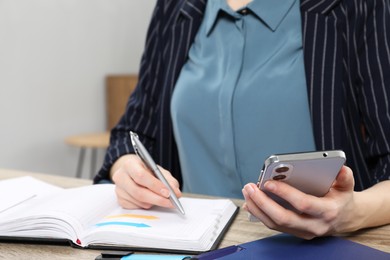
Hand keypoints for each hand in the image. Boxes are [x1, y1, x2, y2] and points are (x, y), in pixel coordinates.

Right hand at [110, 154, 181, 209]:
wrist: (131, 172)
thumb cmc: (145, 170)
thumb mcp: (158, 170)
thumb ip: (168, 180)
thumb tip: (176, 193)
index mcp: (129, 164)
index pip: (141, 176)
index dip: (155, 185)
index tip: (168, 193)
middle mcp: (120, 176)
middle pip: (138, 192)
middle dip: (157, 199)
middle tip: (171, 202)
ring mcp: (118, 190)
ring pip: (139, 201)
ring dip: (154, 202)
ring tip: (163, 200)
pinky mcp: (120, 200)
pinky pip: (136, 207)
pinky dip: (147, 205)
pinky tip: (151, 200)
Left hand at [242, 166, 358, 238]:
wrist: (345, 218)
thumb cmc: (342, 199)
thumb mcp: (347, 186)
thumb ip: (344, 177)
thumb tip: (340, 168)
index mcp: (327, 211)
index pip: (302, 203)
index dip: (284, 193)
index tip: (268, 182)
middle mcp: (314, 225)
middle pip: (283, 218)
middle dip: (263, 202)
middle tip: (250, 188)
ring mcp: (304, 231)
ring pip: (275, 224)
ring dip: (257, 208)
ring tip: (247, 192)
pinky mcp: (295, 232)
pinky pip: (274, 226)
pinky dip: (260, 214)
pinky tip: (250, 202)